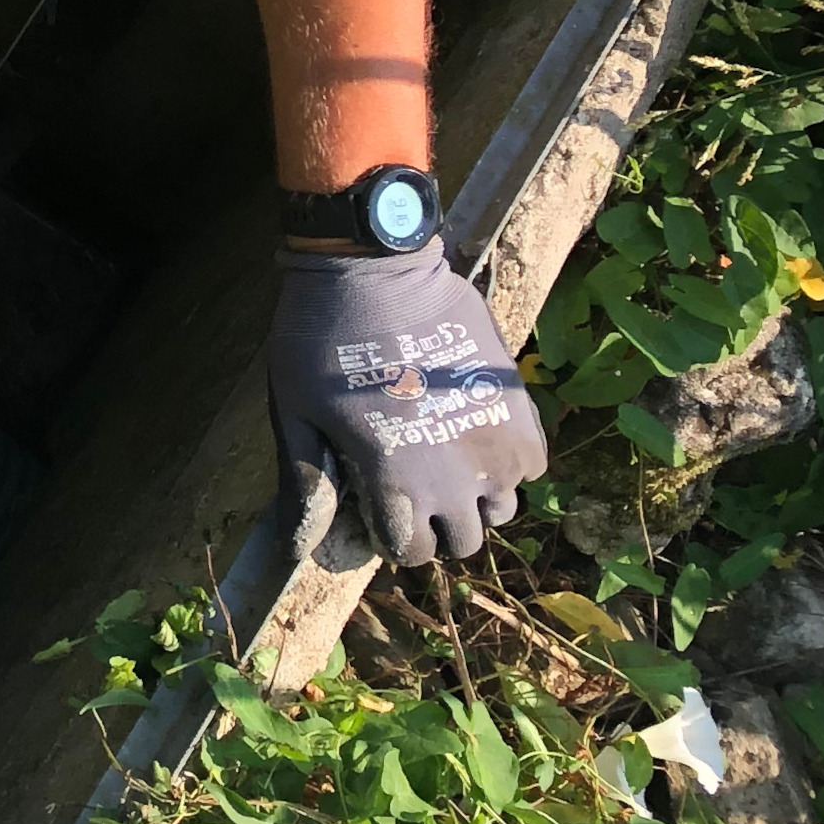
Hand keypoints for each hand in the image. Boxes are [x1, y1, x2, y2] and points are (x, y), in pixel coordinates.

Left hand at [263, 241, 544, 564]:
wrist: (375, 271)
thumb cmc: (320, 340)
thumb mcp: (294, 411)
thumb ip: (307, 481)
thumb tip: (303, 547)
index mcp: (396, 484)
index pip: (411, 551)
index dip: (393, 536)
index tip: (381, 508)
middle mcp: (455, 479)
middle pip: (462, 540)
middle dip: (436, 524)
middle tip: (413, 485)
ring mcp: (496, 447)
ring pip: (500, 508)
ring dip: (475, 497)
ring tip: (444, 460)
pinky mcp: (522, 413)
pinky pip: (529, 468)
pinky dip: (507, 462)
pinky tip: (473, 432)